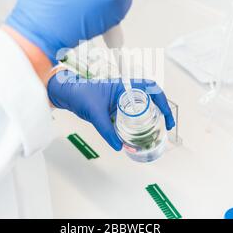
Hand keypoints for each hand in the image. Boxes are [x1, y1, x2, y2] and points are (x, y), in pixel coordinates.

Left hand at [47, 70, 175, 150]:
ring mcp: (120, 99)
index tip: (166, 117)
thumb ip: (106, 130)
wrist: (66, 93)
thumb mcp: (95, 113)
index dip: (163, 101)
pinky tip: (137, 133)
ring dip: (150, 116)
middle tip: (166, 125)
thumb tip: (119, 146)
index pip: (151, 89)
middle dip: (162, 110)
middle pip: (150, 98)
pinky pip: (130, 113)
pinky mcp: (114, 107)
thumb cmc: (79, 94)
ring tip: (156, 130)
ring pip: (141, 106)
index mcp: (124, 86)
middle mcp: (125, 91)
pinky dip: (137, 122)